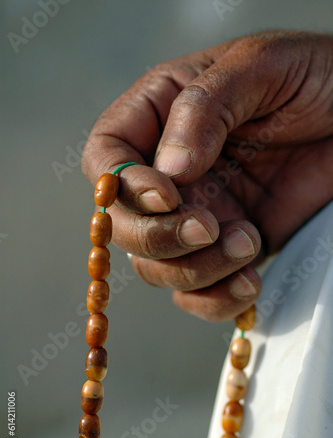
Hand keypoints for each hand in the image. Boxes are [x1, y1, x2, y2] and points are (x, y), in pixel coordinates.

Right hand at [82, 31, 332, 321]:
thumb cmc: (312, 76)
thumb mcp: (257, 68)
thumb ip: (204, 108)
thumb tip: (170, 170)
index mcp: (161, 116)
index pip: (107, 157)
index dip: (122, 187)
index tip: (169, 194)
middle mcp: (170, 172)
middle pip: (124, 225)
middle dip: (158, 238)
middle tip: (209, 227)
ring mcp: (198, 212)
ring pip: (157, 266)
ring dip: (195, 271)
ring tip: (249, 242)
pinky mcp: (229, 247)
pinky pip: (200, 290)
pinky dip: (216, 300)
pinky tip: (250, 282)